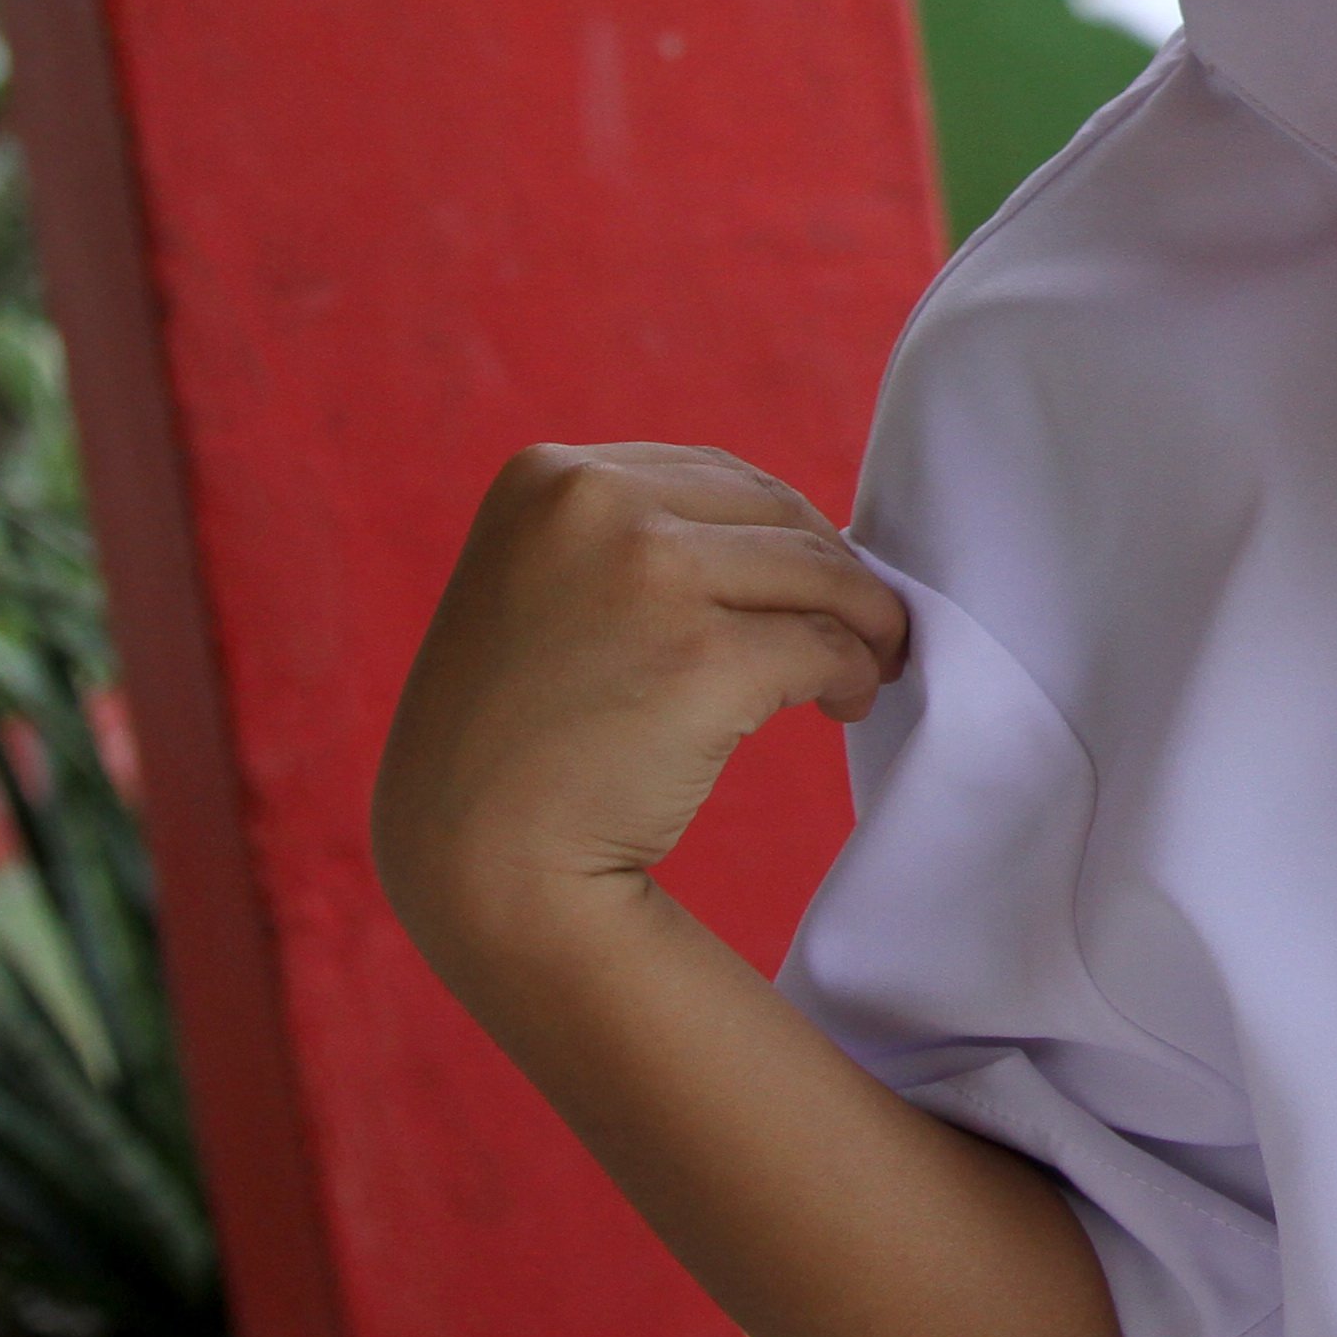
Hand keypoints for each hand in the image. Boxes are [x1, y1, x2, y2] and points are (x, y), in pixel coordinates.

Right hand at [373, 445, 909, 977]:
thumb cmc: (516, 734)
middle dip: (832, 573)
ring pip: (820, 572)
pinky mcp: (706, 657)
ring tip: (863, 666)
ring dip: (864, 620)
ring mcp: (651, 575)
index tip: (803, 581)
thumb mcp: (541, 586)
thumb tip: (797, 532)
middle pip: (777, 514)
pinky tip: (842, 701)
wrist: (472, 859)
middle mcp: (595, 504)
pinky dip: (854, 673)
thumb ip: (634, 539)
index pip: (714, 477)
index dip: (777, 531)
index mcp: (550, 477)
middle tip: (860, 628)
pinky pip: (829, 645)